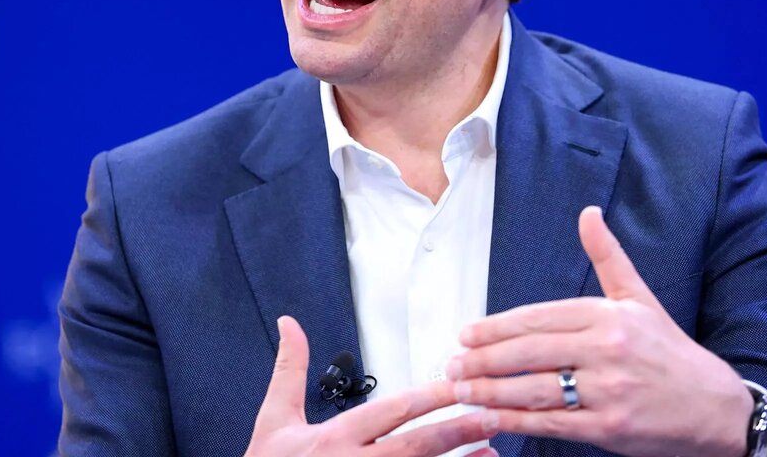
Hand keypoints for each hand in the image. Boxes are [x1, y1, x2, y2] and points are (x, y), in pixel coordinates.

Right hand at [245, 315, 499, 456]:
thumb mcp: (273, 419)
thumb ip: (290, 369)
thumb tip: (289, 323)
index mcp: (334, 439)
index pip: (390, 413)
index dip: (427, 399)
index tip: (458, 386)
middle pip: (416, 448)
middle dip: (457, 431)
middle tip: (493, 415)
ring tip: (492, 449)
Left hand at [448, 207, 753, 456]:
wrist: (717, 410)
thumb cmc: (672, 353)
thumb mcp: (641, 298)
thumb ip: (608, 257)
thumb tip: (588, 213)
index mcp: (609, 315)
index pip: (539, 318)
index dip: (497, 327)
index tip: (466, 333)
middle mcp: (607, 350)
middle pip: (530, 352)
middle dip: (484, 359)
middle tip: (452, 364)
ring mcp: (608, 391)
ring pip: (535, 389)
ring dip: (490, 390)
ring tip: (461, 390)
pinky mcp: (609, 427)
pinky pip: (551, 424)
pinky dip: (515, 421)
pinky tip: (490, 418)